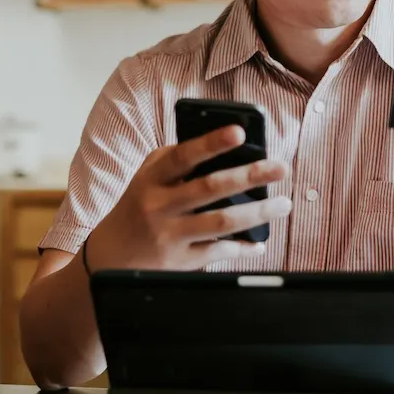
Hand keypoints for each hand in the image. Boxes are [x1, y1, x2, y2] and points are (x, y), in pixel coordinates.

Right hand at [85, 125, 292, 271]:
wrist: (110, 256)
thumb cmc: (139, 206)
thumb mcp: (147, 178)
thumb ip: (177, 160)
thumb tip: (222, 146)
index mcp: (152, 179)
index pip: (183, 156)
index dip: (211, 143)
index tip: (239, 132)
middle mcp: (159, 206)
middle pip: (210, 188)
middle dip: (250, 176)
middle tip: (281, 167)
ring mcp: (169, 235)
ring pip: (221, 222)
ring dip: (257, 213)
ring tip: (283, 204)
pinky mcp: (179, 261)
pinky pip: (218, 252)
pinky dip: (242, 247)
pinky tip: (259, 241)